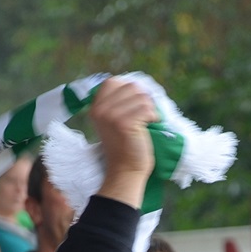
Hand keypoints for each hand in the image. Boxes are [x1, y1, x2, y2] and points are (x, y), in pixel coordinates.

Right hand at [91, 78, 157, 207]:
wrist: (126, 170)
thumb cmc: (124, 145)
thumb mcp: (113, 120)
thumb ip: (117, 102)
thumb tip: (135, 85)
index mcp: (96, 107)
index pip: (113, 82)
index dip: (129, 90)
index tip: (135, 105)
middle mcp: (101, 110)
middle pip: (130, 87)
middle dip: (143, 99)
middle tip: (145, 115)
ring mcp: (111, 116)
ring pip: (141, 97)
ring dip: (150, 108)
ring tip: (148, 121)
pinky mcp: (125, 124)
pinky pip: (147, 109)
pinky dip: (154, 115)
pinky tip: (152, 123)